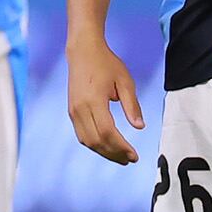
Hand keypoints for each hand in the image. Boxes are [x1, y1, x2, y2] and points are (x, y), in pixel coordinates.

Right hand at [66, 39, 145, 164]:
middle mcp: (80, 108)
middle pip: (96, 141)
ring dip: (103, 152)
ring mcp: (73, 110)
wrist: (82, 51)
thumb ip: (132, 105)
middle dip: (114, 153)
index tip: (134, 155)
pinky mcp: (72, 110)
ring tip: (120, 157)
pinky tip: (107, 145)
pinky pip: (81, 134)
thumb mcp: (125, 81)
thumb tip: (139, 127)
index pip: (107, 132)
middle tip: (130, 159)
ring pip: (87, 141)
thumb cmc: (105, 63)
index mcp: (94, 100)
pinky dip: (94, 144)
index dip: (121, 147)